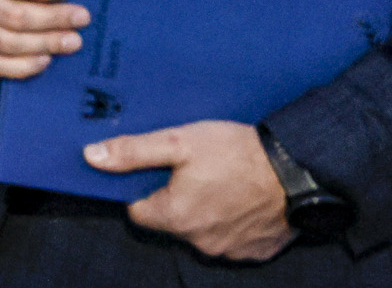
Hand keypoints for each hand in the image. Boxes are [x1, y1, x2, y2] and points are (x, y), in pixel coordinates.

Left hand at [87, 121, 295, 259]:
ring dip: (205, 209)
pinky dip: (232, 220)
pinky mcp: (256, 250)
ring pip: (201, 230)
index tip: (156, 172)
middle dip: (176, 197)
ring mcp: (230, 249)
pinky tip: (241, 196)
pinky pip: (232, 237)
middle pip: (170, 221)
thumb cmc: (238, 153)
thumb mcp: (178, 142)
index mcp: (175, 217)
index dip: (143, 189)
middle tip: (193, 170)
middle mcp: (200, 241)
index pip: (138, 211)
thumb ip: (133, 151)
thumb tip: (92, 157)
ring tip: (221, 180)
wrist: (299, 169)